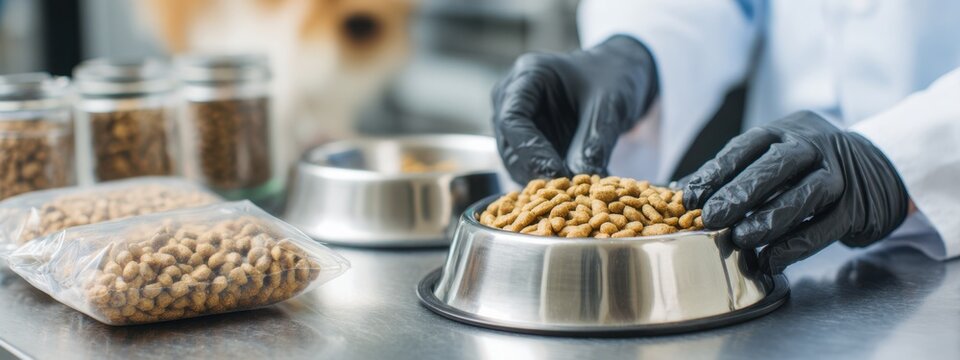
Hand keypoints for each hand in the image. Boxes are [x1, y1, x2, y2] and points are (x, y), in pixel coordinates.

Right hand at [491, 35, 657, 182]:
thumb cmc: (614, 78)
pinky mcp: (528, 143)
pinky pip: (531, 169)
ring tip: (574, 195)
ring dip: (543, 182)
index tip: (557, 173)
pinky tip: (574, 193)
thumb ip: (594, 141)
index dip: (530, 150)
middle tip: (567, 193)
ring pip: (516, 163)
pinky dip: (550, 183)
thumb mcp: (610, 105)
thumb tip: (585, 183)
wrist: (620, 75)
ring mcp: (517, 123)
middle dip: (536, 172)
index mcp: (528, 76)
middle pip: (509, 145)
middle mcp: (512, 99)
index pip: (512, 119)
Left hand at [682, 111, 909, 272]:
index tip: (691, 196)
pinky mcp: (857, 206)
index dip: (717, 171)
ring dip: (770, 219)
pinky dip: (797, 245)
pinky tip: (771, 259)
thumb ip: (735, 171)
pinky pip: (826, 227)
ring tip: (740, 239)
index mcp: (785, 132)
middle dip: (740, 193)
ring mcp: (839, 175)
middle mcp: (814, 147)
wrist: (879, 167)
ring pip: (805, 195)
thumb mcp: (775, 154)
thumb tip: (683, 191)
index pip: (746, 146)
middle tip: (711, 218)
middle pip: (775, 166)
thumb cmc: (808, 165)